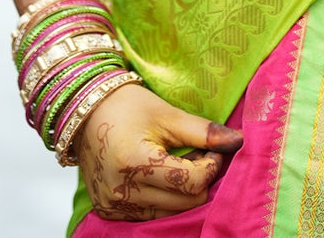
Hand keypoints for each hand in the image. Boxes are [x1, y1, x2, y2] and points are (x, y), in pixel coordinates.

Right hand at [73, 81, 242, 220]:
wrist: (86, 113)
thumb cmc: (128, 107)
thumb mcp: (167, 114)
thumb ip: (203, 130)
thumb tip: (238, 141)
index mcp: (135, 163)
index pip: (191, 182)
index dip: (210, 164)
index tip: (211, 147)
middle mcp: (121, 192)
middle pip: (185, 203)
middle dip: (199, 178)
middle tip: (197, 152)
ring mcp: (114, 206)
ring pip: (170, 214)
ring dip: (183, 191)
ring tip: (178, 162)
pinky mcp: (111, 212)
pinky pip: (150, 216)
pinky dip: (165, 199)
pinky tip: (161, 175)